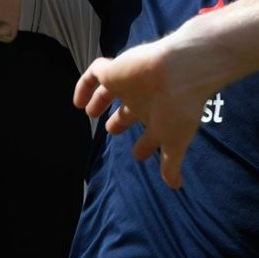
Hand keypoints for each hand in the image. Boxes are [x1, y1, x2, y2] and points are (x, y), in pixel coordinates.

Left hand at [72, 39, 210, 188]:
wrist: (180, 72)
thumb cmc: (179, 108)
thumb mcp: (175, 141)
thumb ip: (171, 164)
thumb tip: (176, 187)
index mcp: (159, 118)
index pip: (150, 134)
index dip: (145, 146)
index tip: (138, 154)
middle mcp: (144, 101)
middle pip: (129, 111)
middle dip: (121, 121)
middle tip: (111, 130)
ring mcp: (128, 84)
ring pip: (111, 91)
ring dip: (100, 101)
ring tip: (90, 112)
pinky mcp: (115, 70)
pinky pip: (95, 73)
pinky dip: (84, 86)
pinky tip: (78, 101)